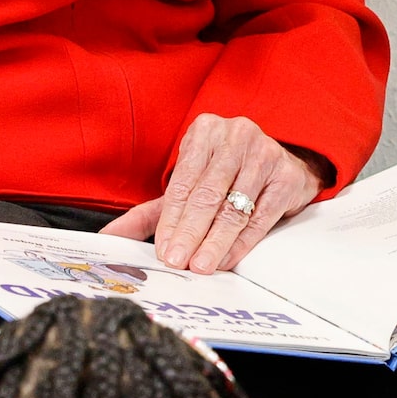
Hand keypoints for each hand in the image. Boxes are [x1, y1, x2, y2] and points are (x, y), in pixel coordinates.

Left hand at [100, 114, 323, 274]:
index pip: (184, 182)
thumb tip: (110, 238)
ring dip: (215, 242)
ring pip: (234, 207)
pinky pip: (260, 217)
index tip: (163, 250)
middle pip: (207, 194)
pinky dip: (241, 242)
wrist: (283, 165)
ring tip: (200, 266)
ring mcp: (265, 153)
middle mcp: (235, 136)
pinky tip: (226, 259)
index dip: (172, 220)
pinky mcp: (286, 176)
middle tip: (177, 261)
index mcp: (204, 131)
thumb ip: (151, 213)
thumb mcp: (189, 186)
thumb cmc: (227, 176)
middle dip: (190, 232)